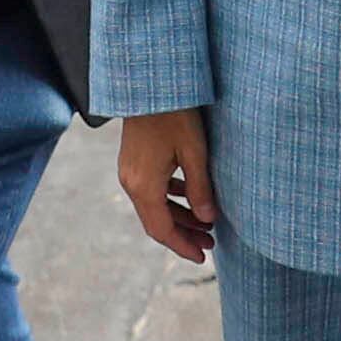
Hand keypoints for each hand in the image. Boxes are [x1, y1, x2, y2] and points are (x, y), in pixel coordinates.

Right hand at [118, 109, 217, 263]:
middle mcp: (131, 182)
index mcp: (144, 185)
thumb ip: (200, 188)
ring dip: (179, 216)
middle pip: (156, 221)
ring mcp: (130, 171)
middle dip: (183, 235)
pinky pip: (151, 189)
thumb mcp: (195, 152)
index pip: (162, 229)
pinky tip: (190, 196)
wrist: (149, 83)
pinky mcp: (134, 160)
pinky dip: (171, 198)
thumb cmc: (175, 114)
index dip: (182, 246)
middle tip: (210, 244)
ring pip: (154, 205)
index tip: (203, 256)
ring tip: (206, 223)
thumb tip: (207, 219)